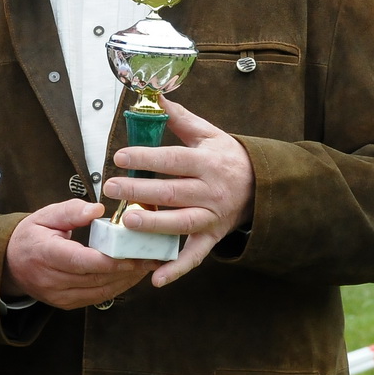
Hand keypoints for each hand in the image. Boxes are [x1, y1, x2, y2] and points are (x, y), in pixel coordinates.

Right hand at [3, 199, 155, 309]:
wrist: (10, 264)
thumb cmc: (31, 236)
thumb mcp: (45, 215)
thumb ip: (71, 211)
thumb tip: (97, 209)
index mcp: (45, 253)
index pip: (80, 261)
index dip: (109, 261)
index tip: (133, 255)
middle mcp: (51, 279)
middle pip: (95, 278)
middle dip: (127, 269)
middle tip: (152, 257)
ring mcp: (59, 295)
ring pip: (100, 291)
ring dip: (127, 280)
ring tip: (148, 265)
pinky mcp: (67, 303)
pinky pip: (97, 297)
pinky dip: (117, 286)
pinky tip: (132, 275)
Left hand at [103, 96, 254, 287]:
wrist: (263, 186)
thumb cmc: (227, 157)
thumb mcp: (208, 133)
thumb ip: (180, 118)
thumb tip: (155, 96)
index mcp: (207, 162)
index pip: (173, 159)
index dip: (146, 158)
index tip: (119, 156)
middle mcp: (210, 191)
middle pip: (172, 192)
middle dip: (140, 190)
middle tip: (111, 188)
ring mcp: (212, 217)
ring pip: (181, 223)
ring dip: (154, 225)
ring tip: (128, 222)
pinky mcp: (212, 237)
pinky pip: (195, 256)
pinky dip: (176, 269)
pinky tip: (155, 278)